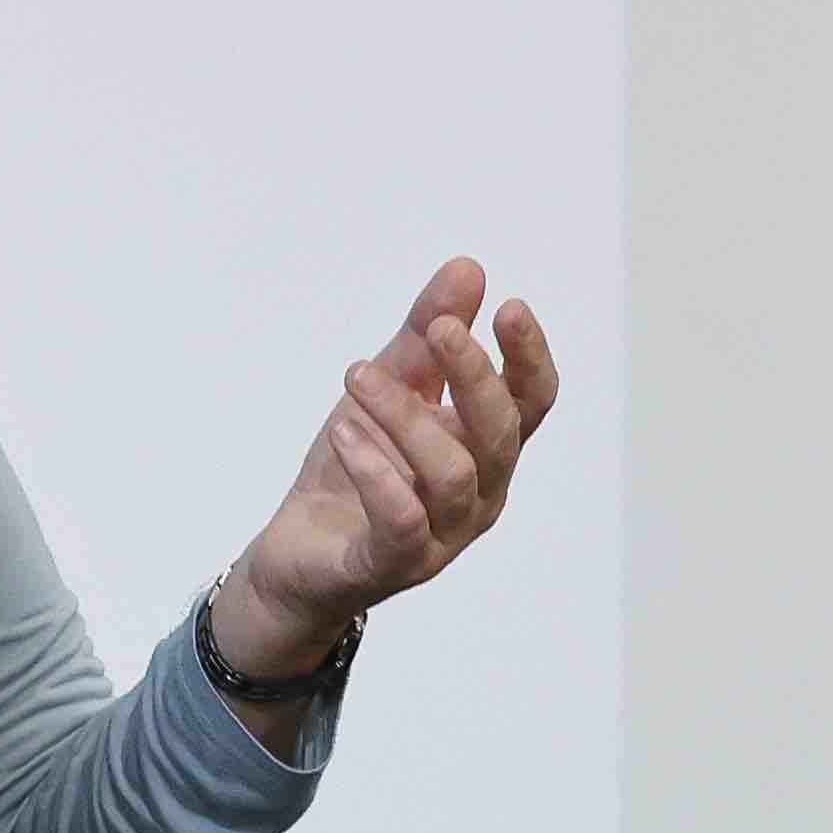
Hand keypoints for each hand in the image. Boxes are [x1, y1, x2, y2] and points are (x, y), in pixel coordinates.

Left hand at [205, 259, 558, 680]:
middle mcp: (480, 494)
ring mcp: (444, 535)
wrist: (300, 552)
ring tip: (357, 375)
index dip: (528, 358)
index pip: (532, 402)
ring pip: (451, 473)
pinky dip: (376, 473)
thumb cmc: (358, 467)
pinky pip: (403, 520)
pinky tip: (344, 433)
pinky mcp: (396, 563)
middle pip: (500, 434)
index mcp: (487, 448)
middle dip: (474, 376)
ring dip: (406, 415)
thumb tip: (469, 269)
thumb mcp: (389, 385)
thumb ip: (425, 334)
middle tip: (437, 328)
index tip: (509, 306)